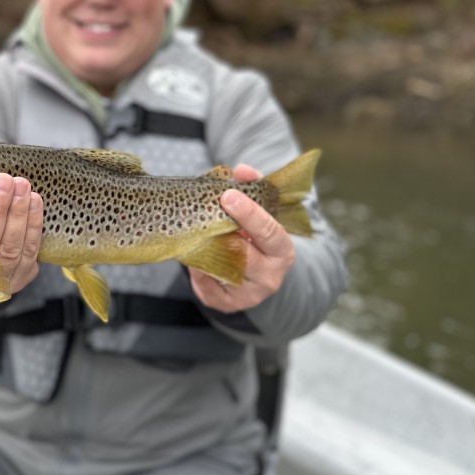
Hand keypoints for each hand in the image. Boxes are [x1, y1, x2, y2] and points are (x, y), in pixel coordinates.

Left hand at [188, 164, 295, 312]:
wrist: (260, 277)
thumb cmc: (257, 238)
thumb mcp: (261, 214)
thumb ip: (253, 190)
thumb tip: (241, 170)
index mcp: (282, 251)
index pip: (270, 232)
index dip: (249, 213)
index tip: (228, 195)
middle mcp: (269, 276)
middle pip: (245, 256)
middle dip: (223, 233)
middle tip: (203, 213)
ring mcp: (248, 294)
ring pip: (223, 271)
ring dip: (206, 251)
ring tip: (196, 232)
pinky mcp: (227, 304)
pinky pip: (206, 286)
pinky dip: (197, 270)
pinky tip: (193, 255)